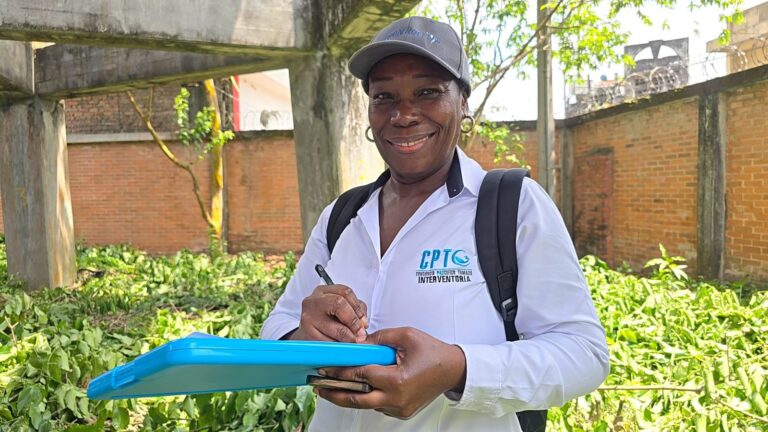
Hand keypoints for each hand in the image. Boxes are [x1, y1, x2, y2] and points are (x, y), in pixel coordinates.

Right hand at [289, 285, 367, 342]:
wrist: (307, 333)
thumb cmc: (327, 319)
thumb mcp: (340, 308)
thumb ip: (355, 310)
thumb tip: (363, 323)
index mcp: (323, 291)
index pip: (345, 292)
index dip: (358, 307)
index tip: (364, 321)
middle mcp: (313, 301)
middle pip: (339, 304)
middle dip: (354, 321)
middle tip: (361, 333)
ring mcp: (308, 317)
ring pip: (337, 328)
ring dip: (350, 338)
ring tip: (354, 341)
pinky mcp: (307, 334)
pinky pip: (330, 343)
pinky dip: (340, 346)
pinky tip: (342, 346)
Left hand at [314, 327, 466, 418]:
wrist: (453, 370)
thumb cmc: (433, 352)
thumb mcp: (406, 335)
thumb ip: (380, 338)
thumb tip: (359, 344)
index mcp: (397, 380)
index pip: (361, 375)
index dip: (340, 371)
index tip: (325, 367)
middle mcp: (396, 398)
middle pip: (357, 400)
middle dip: (335, 393)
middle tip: (318, 386)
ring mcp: (399, 408)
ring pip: (366, 405)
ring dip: (348, 397)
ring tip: (330, 388)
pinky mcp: (401, 412)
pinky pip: (378, 406)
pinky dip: (366, 398)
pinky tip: (354, 390)